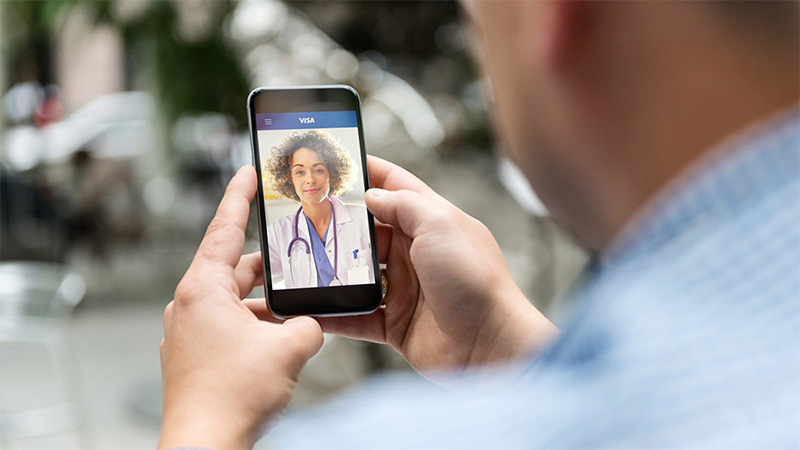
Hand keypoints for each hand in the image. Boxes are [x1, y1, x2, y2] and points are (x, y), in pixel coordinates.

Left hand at [159, 166, 322, 449]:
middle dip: (270, 269)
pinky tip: (279, 343)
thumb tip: (312, 324)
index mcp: (202, 289)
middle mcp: (188, 306)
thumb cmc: (233, 395)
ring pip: (235, 303)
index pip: (222, 229)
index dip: (238, 197)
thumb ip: (309, 325)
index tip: (247, 172)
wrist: (205, 445)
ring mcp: (188, 333)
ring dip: (265, 307)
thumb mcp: (289, 349)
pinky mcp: (194, 356)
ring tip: (298, 316)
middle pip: (235, 270)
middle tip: (297, 259)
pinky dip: (253, 328)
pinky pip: (228, 328)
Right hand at [246, 156, 557, 380]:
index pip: (395, 186)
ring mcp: (404, 288)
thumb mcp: (440, 223)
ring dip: (332, 269)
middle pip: (369, 230)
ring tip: (301, 261)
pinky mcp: (394, 323)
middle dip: (339, 223)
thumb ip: (403, 204)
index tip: (335, 164)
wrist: (490, 344)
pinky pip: (355, 315)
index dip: (367, 173)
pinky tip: (309, 308)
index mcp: (432, 221)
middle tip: (304, 214)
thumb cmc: (474, 279)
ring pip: (357, 272)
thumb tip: (371, 195)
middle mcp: (416, 252)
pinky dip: (333, 313)